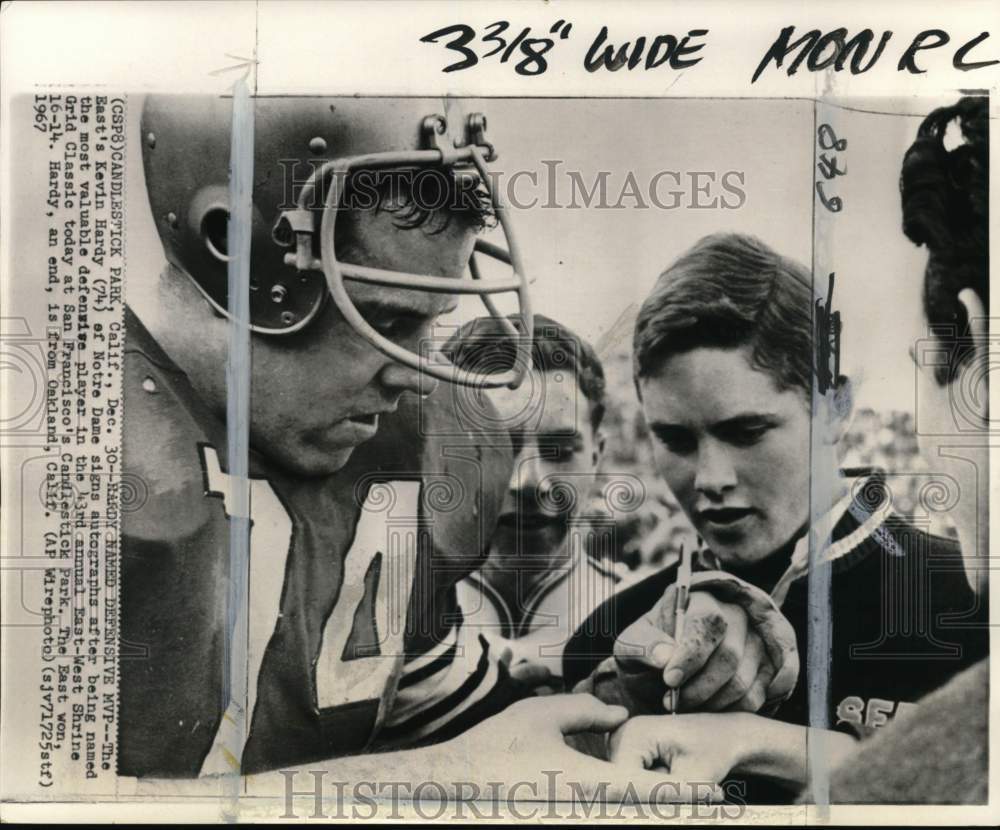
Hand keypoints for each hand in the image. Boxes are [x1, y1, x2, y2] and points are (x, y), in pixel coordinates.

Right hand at [451, 694, 722, 803]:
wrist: (456, 784)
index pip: (653, 792)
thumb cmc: (498, 746)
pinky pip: (598, 815)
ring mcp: (575, 817)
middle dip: (673, 806)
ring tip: (675, 798)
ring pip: (621, 816)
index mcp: (594, 785)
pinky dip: (618, 805)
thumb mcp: (543, 715)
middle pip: (643, 812)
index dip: (687, 792)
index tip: (716, 792)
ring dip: (645, 806)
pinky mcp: (560, 819)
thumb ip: (587, 712)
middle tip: (708, 801)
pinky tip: (627, 796)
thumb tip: (620, 715)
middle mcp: (590, 810)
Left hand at [612, 571, 798, 713]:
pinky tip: (709, 709)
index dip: (690, 655)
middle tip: (673, 703)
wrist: (664, 673)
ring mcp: (757, 641)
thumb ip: (642, 646)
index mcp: (700, 599)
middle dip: (698, 688)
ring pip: (744, 680)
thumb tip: (665, 656)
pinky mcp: (770, 668)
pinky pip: (758, 697)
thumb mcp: (631, 645)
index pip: (707, 622)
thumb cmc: (648, 654)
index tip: (669, 680)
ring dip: (711, 704)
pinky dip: (731, 712)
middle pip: (729, 655)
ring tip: (687, 707)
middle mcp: (736, 613)